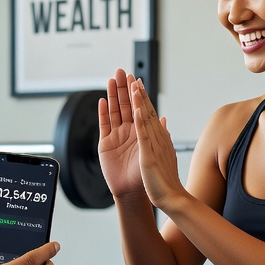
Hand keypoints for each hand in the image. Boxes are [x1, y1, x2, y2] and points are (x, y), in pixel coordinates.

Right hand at [97, 68, 145, 198]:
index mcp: (142, 132)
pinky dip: (103, 113)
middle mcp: (129, 132)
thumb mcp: (155, 152)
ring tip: (112, 80)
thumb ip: (155, 132)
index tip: (136, 78)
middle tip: (122, 72)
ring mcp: (116, 137)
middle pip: (125, 105)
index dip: (137, 93)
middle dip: (123, 88)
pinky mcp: (106, 145)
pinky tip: (103, 101)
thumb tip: (161, 117)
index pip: (139, 107)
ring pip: (114, 111)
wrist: (136, 193)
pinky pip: (104, 125)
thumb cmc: (148, 176)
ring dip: (113, 95)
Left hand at [130, 77, 186, 208]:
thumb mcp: (164, 151)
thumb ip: (162, 135)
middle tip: (130, 75)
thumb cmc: (164, 178)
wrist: (170, 197)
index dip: (140, 97)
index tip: (135, 82)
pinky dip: (139, 122)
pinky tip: (136, 109)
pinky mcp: (148, 155)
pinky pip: (143, 136)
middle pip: (144, 110)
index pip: (146, 113)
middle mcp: (156, 137)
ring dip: (137, 100)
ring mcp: (153, 145)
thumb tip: (163, 120)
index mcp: (156, 137)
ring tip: (132, 84)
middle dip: (136, 92)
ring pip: (143, 118)